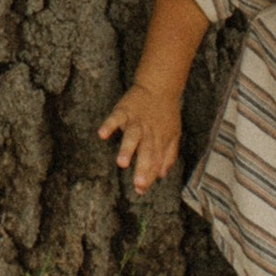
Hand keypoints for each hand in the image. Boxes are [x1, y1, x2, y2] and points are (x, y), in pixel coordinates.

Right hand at [99, 81, 181, 195]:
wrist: (160, 86)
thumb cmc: (165, 113)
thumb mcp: (173, 135)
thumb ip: (169, 155)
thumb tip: (162, 175)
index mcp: (160, 140)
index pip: (155, 161)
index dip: (149, 176)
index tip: (140, 190)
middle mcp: (149, 132)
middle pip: (147, 151)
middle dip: (142, 168)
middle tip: (138, 184)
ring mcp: (136, 121)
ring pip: (132, 136)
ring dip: (127, 149)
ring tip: (121, 163)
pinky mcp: (125, 109)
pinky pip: (116, 117)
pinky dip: (109, 125)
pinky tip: (102, 134)